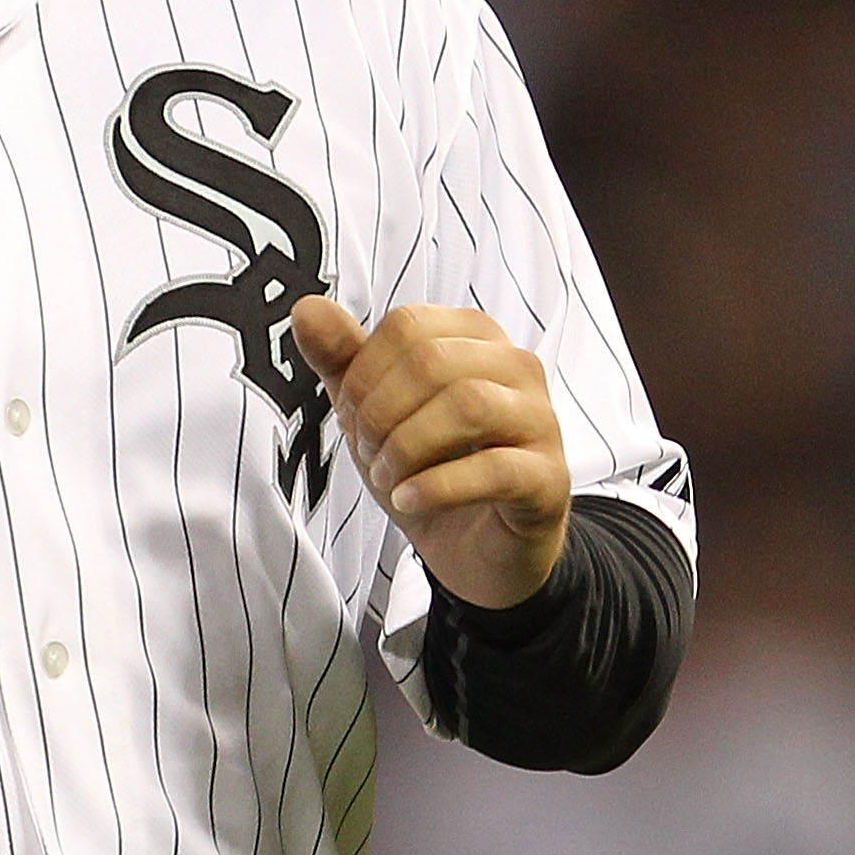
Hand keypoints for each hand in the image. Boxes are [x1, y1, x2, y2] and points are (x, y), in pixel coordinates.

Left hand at [290, 297, 569, 610]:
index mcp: (474, 336)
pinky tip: (407, 500)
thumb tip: (306, 307)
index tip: (351, 419)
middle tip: (368, 453)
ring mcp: (540, 420)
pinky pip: (496, 468)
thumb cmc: (430, 466)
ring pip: (468, 405)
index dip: (363, 374)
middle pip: (433, 362)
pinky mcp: (549, 477)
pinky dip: (437, 486)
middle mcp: (517, 366)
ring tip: (387, 478)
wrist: (476, 547)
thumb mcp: (374, 412)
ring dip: (407, 447)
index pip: (407, 326)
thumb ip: (342, 360)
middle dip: (381, 413)